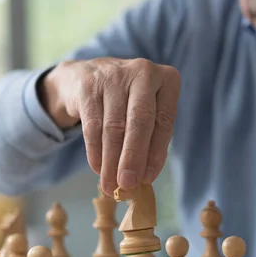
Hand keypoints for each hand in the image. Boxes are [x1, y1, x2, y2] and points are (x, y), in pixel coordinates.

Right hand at [41, 58, 180, 195]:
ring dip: (111, 161)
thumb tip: (144, 177)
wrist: (88, 77)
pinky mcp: (88, 86)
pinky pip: (92, 125)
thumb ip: (151, 139)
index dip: (156, 153)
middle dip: (133, 157)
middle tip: (128, 184)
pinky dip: (95, 151)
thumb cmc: (127, 101)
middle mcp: (143, 72)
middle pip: (139, 121)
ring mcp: (114, 76)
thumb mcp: (148, 111)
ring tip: (110, 185)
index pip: (164, 121)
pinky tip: (98, 168)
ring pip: (114, 126)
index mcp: (167, 79)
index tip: (147, 179)